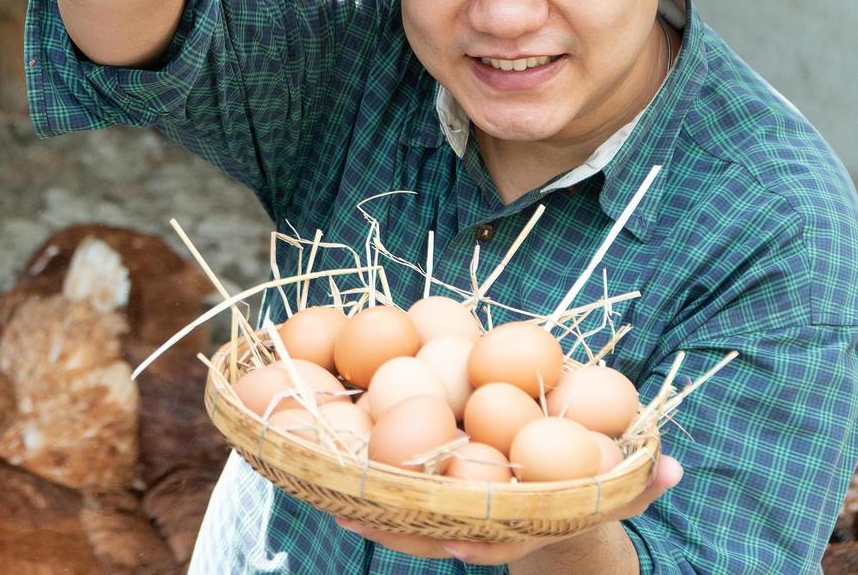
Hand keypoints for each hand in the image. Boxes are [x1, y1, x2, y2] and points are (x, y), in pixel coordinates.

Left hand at [335, 454, 682, 566]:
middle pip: (431, 532)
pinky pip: (391, 488)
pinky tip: (329, 455)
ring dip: (367, 508)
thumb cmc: (585, 489)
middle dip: (397, 528)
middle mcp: (477, 524)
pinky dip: (362, 479)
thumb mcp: (616, 488)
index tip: (449, 539)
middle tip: (356, 514)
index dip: (470, 540)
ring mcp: (449, 512)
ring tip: (326, 490)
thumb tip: (671, 468)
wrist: (556, 498)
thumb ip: (638, 481)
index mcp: (518, 524)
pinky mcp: (427, 491)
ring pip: (403, 518)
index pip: (491, 539)